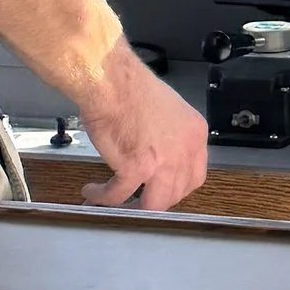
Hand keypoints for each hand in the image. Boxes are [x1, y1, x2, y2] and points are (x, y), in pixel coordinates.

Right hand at [76, 43, 208, 210]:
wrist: (112, 82)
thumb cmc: (130, 87)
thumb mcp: (167, 110)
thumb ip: (169, 136)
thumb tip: (158, 153)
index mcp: (194, 133)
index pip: (195, 174)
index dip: (178, 187)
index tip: (164, 188)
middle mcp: (183, 150)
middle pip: (177, 193)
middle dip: (156, 200)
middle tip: (139, 199)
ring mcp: (162, 162)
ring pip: (154, 204)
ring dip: (134, 208)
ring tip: (118, 205)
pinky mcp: (135, 168)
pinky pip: (118, 195)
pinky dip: (103, 197)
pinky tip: (93, 192)